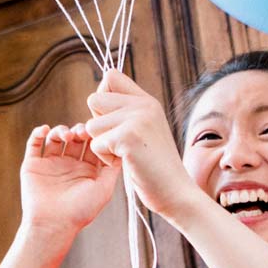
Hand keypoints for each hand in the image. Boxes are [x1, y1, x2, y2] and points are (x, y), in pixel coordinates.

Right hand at [19, 121, 119, 244]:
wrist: (53, 224)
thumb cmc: (80, 211)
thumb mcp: (104, 189)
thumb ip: (113, 169)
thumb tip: (120, 148)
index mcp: (86, 170)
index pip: (91, 146)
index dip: (95, 136)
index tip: (98, 130)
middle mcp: (69, 165)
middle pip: (75, 139)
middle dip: (79, 131)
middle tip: (83, 131)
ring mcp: (50, 164)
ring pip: (55, 138)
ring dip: (61, 130)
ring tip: (67, 135)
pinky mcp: (33, 165)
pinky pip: (34, 144)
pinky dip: (38, 133)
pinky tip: (45, 129)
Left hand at [84, 68, 200, 219]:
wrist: (176, 191)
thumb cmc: (155, 166)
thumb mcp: (144, 129)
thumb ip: (125, 111)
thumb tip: (95, 98)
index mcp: (147, 100)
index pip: (111, 76)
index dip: (103, 99)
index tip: (115, 121)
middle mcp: (143, 104)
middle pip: (94, 100)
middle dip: (98, 125)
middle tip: (121, 142)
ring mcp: (137, 119)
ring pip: (90, 125)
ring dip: (102, 145)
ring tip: (126, 154)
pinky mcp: (129, 137)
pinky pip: (96, 143)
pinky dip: (106, 159)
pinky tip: (127, 163)